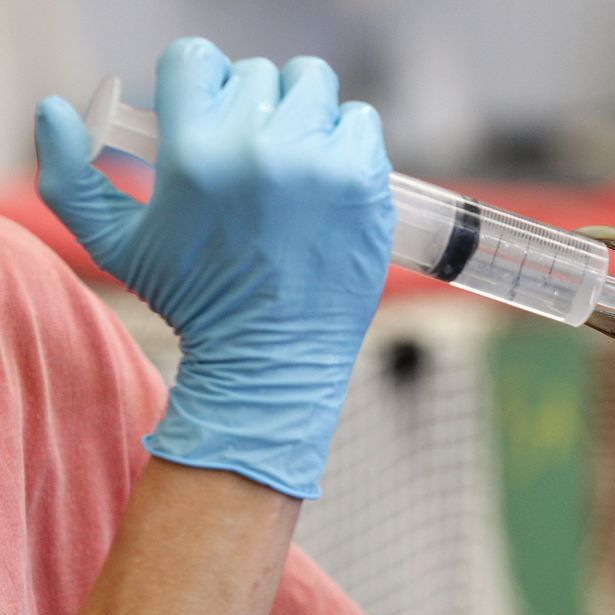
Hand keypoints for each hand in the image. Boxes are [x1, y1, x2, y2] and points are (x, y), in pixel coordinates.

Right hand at [35, 38, 393, 497]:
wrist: (271, 359)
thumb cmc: (196, 303)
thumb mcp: (117, 246)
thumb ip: (71, 179)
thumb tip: (54, 112)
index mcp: (192, 154)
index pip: (196, 59)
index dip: (202, 83)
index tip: (211, 116)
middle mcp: (256, 149)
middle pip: (260, 73)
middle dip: (254, 105)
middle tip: (254, 152)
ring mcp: (318, 163)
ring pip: (314, 86)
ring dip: (304, 112)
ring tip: (295, 158)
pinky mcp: (364, 181)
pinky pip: (361, 121)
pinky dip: (347, 140)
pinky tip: (330, 177)